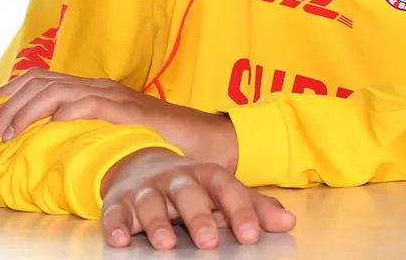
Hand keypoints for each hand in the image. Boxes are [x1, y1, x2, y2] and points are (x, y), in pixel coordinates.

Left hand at [0, 71, 237, 168]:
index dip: (11, 92)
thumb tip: (46, 150)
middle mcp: (100, 86)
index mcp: (95, 89)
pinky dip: (61, 113)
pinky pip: (86, 104)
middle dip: (8, 105)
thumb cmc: (159, 143)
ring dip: (25, 111)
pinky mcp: (125, 111)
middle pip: (42, 81)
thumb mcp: (112, 134)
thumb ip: (85, 133)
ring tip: (7, 134)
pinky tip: (45, 128)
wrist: (203, 141)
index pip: (43, 77)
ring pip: (56, 90)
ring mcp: (113, 96)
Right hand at [100, 148, 294, 250]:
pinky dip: (117, 225)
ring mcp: (146, 188)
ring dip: (157, 222)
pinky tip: (121, 240)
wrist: (140, 162)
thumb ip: (254, 206)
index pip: (226, 188)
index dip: (240, 210)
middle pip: (189, 193)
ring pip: (151, 202)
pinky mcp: (119, 201)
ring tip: (166, 243)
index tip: (251, 235)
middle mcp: (177, 178)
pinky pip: (116, 212)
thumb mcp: (222, 190)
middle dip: (199, 217)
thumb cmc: (191, 184)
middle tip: (210, 242)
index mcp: (206, 174)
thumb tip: (289, 222)